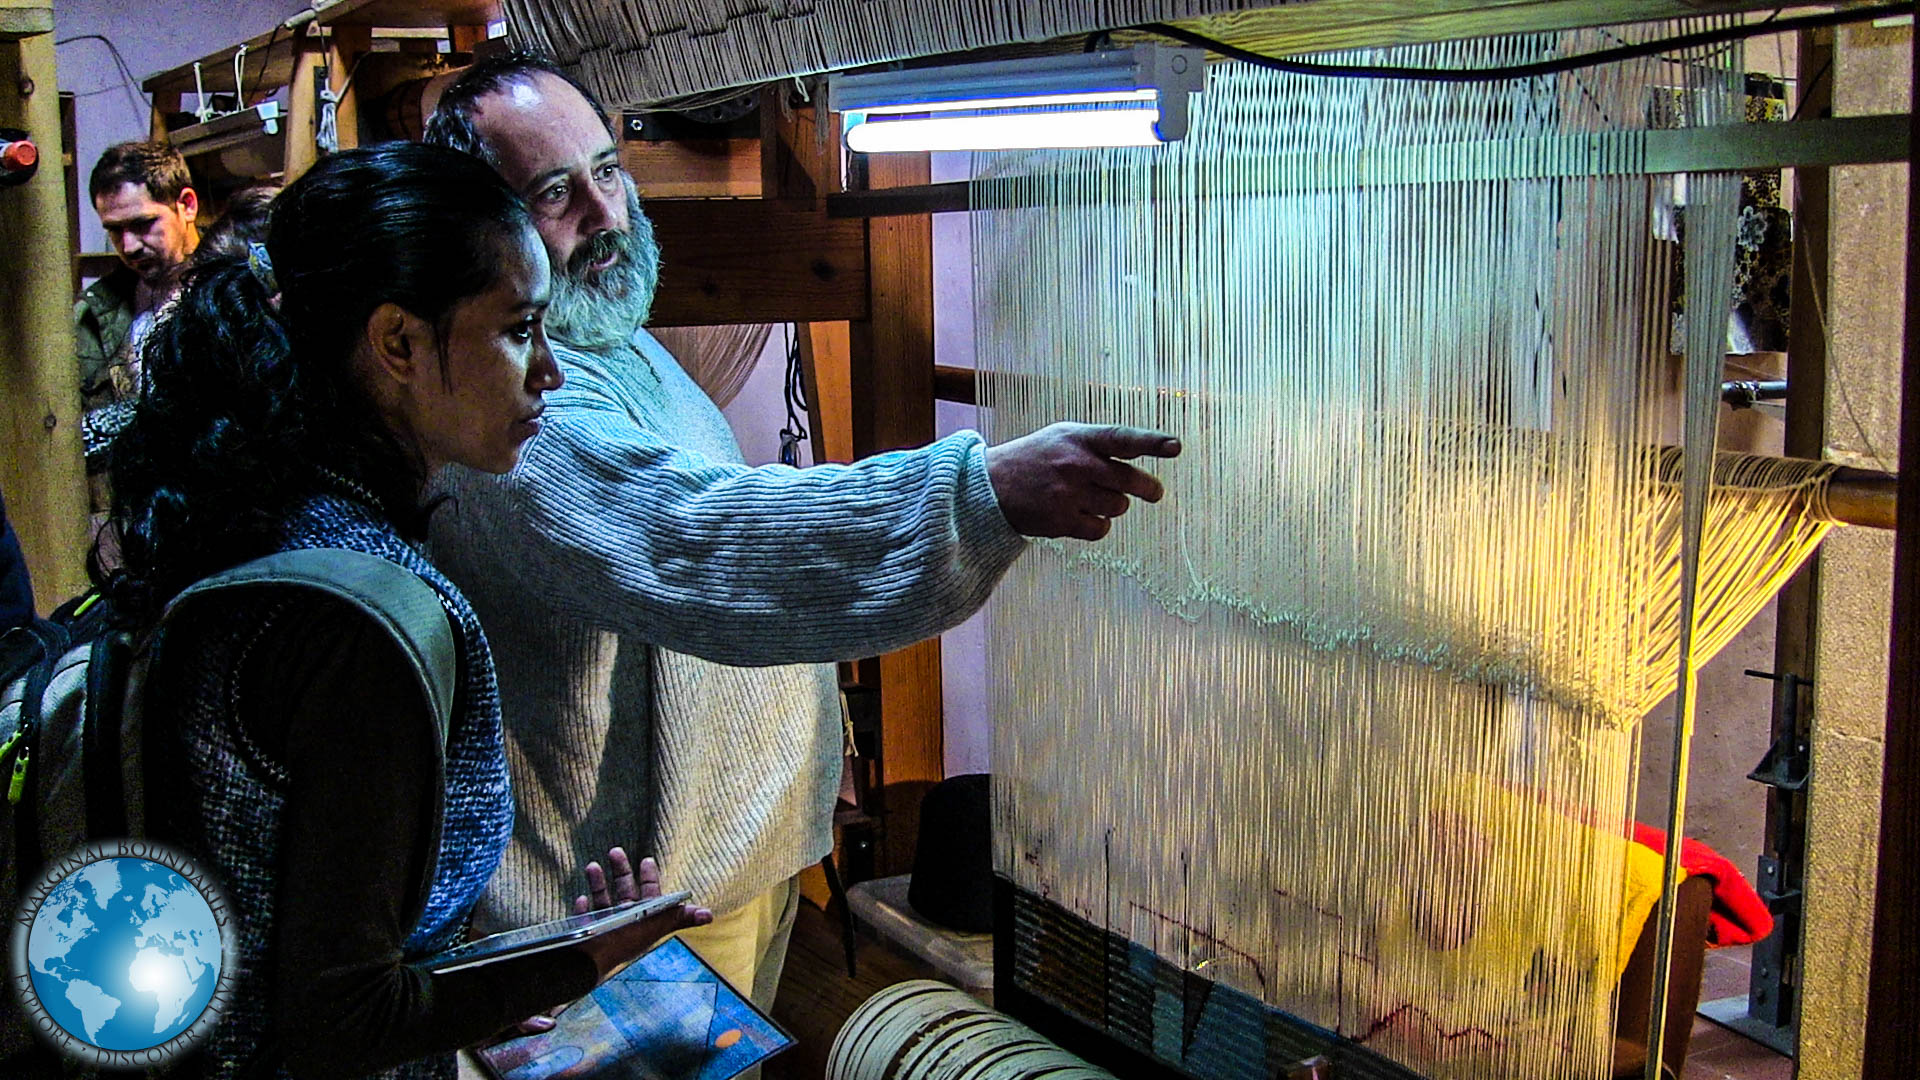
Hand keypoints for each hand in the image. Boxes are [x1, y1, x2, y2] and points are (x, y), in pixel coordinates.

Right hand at [574, 851, 711, 981]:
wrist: (587, 964)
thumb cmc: (621, 941)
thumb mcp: (653, 926)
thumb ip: (677, 918)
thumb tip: (709, 915)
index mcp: (643, 921)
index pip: (651, 896)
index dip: (650, 878)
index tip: (647, 860)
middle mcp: (626, 924)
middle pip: (626, 893)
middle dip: (622, 872)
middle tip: (615, 851)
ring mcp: (604, 929)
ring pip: (603, 901)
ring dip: (598, 883)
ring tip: (592, 866)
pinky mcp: (584, 934)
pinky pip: (585, 917)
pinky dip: (584, 907)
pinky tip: (581, 898)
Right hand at [984, 423, 1181, 539]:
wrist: (991, 486)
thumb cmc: (1036, 458)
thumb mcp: (1064, 436)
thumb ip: (1100, 443)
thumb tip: (1140, 455)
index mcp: (1079, 437)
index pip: (1123, 438)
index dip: (1152, 442)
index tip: (1177, 446)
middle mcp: (1075, 464)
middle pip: (1130, 481)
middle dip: (1148, 488)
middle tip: (1153, 492)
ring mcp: (1068, 494)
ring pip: (1118, 506)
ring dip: (1113, 505)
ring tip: (1090, 498)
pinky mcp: (1061, 521)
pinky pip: (1101, 529)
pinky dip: (1098, 525)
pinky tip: (1080, 515)